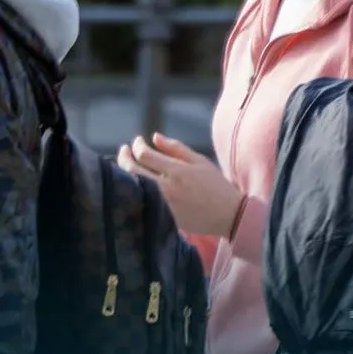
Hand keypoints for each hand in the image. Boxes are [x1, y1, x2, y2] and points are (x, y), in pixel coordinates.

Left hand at [115, 132, 243, 236]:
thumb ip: (175, 148)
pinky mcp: (162, 216)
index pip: (145, 155)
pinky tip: (133, 183)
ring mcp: (162, 204)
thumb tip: (154, 137)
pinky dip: (133, 190)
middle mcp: (166, 188)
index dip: (137, 145)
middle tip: (124, 150)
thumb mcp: (199, 161)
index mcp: (177, 171)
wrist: (228, 215)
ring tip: (125, 165)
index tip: (138, 141)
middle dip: (124, 157)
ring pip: (132, 187)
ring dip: (125, 173)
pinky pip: (140, 201)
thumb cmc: (215, 185)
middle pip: (132, 170)